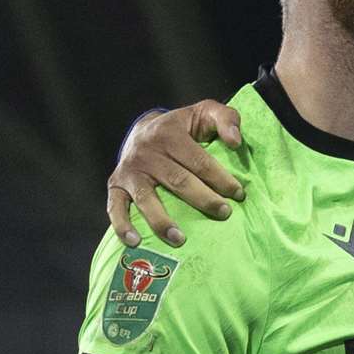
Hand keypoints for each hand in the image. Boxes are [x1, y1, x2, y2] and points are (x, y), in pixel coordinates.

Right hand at [107, 101, 246, 247]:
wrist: (143, 130)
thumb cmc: (184, 127)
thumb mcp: (205, 113)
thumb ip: (227, 119)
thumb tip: (236, 142)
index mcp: (170, 133)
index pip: (199, 160)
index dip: (220, 178)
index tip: (238, 194)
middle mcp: (147, 152)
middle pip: (178, 180)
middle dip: (203, 200)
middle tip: (224, 214)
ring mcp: (130, 170)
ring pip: (146, 198)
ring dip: (162, 221)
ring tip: (180, 239)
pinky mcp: (115, 185)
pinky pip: (115, 207)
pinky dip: (122, 225)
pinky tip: (135, 241)